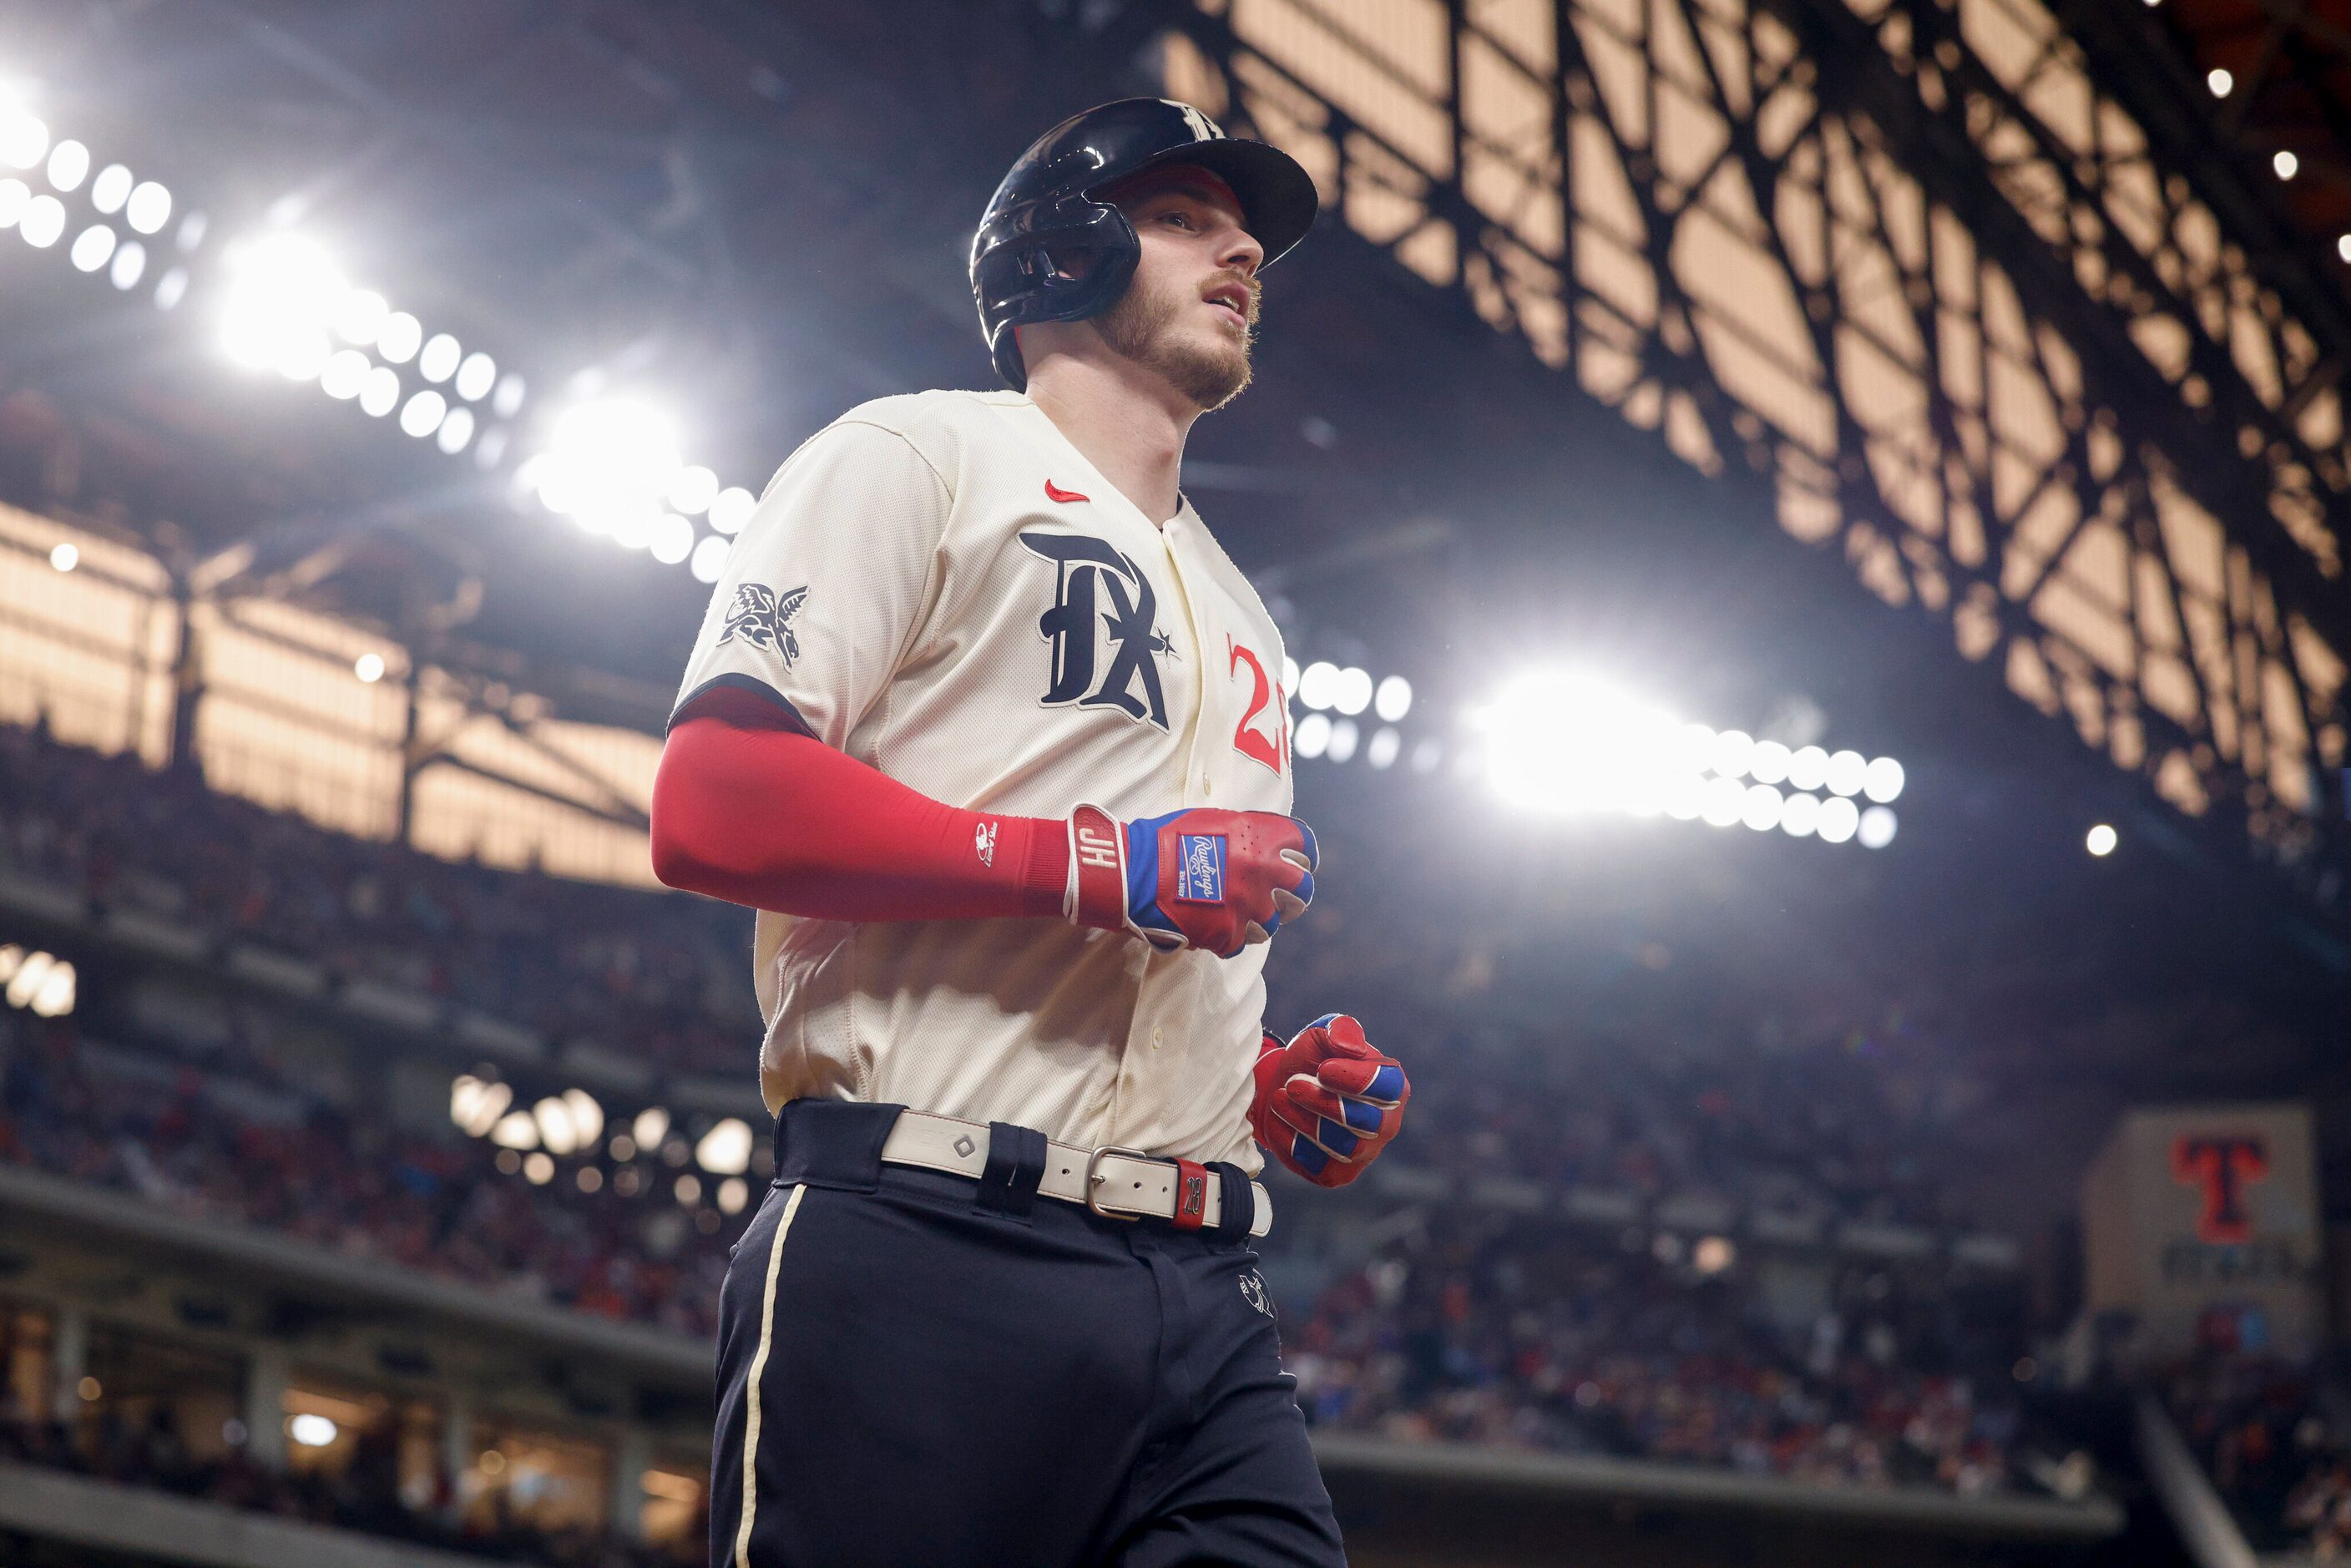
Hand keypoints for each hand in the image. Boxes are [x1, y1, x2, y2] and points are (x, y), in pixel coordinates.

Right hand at [1067, 803, 1314, 957]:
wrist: (1132, 873)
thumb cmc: (1165, 839)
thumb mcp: (1212, 819)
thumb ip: (1245, 832)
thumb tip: (1262, 843)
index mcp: (1260, 839)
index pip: (1305, 846)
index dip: (1303, 855)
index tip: (1299, 862)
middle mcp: (1262, 873)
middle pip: (1302, 890)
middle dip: (1293, 893)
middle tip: (1280, 895)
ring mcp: (1247, 907)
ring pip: (1273, 922)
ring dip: (1258, 917)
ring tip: (1235, 911)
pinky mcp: (1229, 935)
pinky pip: (1242, 941)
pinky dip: (1229, 935)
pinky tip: (1212, 924)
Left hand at [1250, 1014, 1407, 1186]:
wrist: (1285, 1089)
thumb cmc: (1312, 1060)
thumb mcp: (1322, 1034)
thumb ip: (1339, 1030)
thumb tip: (1350, 1046)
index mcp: (1392, 1085)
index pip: (1387, 1087)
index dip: (1356, 1080)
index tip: (1323, 1069)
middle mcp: (1386, 1124)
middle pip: (1366, 1122)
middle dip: (1325, 1103)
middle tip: (1293, 1085)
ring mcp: (1364, 1153)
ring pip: (1342, 1147)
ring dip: (1305, 1123)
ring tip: (1279, 1099)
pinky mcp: (1337, 1175)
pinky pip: (1320, 1168)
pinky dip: (1294, 1145)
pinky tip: (1278, 1120)